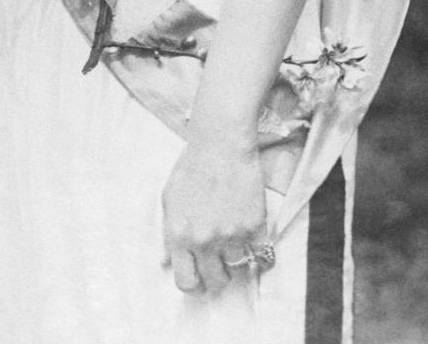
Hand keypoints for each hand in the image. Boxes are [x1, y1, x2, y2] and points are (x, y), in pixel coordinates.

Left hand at [161, 136, 268, 295]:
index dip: (194, 285)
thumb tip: (165, 263)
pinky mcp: (255, 225)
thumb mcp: (169, 199)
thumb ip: (168, 234)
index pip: (186, 282)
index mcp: (180, 235)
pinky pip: (262, 256)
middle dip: (216, 276)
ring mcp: (231, 234)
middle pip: (215, 281)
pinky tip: (257, 247)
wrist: (221, 143)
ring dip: (237, 263)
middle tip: (220, 264)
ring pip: (238, 271)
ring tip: (235, 248)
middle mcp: (205, 240)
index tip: (200, 280)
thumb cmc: (191, 167)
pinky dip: (261, 256)